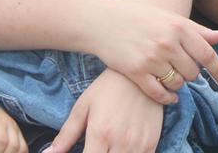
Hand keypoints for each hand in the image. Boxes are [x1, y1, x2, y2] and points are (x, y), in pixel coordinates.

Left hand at [48, 70, 163, 152]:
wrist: (140, 73)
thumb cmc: (107, 89)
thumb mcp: (83, 107)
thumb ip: (66, 135)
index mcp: (100, 133)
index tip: (83, 152)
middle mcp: (120, 142)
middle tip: (95, 148)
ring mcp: (138, 144)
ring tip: (106, 148)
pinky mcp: (151, 142)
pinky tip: (121, 150)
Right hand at [96, 0, 217, 104]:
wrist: (103, 21)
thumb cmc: (140, 18)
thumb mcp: (170, 18)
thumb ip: (196, 30)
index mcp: (179, 27)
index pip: (207, 53)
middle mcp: (167, 43)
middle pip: (193, 72)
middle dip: (191, 74)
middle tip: (181, 68)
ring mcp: (151, 58)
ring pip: (177, 83)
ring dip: (177, 84)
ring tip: (169, 76)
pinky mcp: (136, 72)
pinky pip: (159, 93)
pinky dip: (166, 97)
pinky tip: (167, 95)